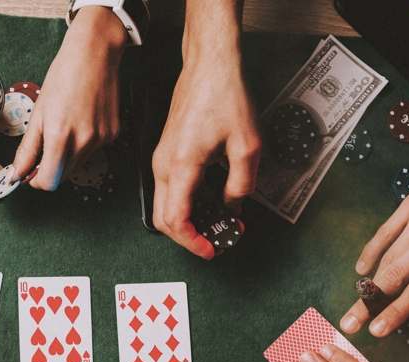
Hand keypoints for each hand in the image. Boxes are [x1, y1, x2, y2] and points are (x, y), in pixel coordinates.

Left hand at [11, 7, 125, 190]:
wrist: (95, 54)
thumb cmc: (64, 76)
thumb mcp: (38, 113)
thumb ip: (28, 148)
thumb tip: (17, 173)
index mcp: (61, 137)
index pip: (49, 181)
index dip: (36, 181)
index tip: (30, 173)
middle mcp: (84, 142)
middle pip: (63, 176)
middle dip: (50, 169)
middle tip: (43, 149)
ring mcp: (102, 140)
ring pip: (78, 164)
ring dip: (66, 156)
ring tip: (64, 127)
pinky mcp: (113, 134)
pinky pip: (92, 151)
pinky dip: (82, 144)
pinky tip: (80, 121)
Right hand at [150, 0, 260, 258]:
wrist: (209, 66)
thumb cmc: (226, 97)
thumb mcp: (248, 145)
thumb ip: (241, 184)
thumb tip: (234, 208)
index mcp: (181, 166)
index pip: (175, 220)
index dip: (193, 242)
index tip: (213, 249)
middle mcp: (163, 165)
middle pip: (162, 219)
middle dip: (187, 237)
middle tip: (216, 242)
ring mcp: (161, 159)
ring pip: (163, 206)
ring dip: (186, 222)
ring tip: (218, 223)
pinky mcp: (166, 153)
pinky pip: (168, 190)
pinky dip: (185, 205)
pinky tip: (210, 201)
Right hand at [340, 134, 408, 336]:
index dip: (396, 313)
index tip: (377, 330)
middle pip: (394, 276)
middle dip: (368, 303)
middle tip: (349, 323)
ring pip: (387, 256)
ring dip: (371, 281)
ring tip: (359, 300)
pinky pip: (384, 231)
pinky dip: (371, 251)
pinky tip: (362, 268)